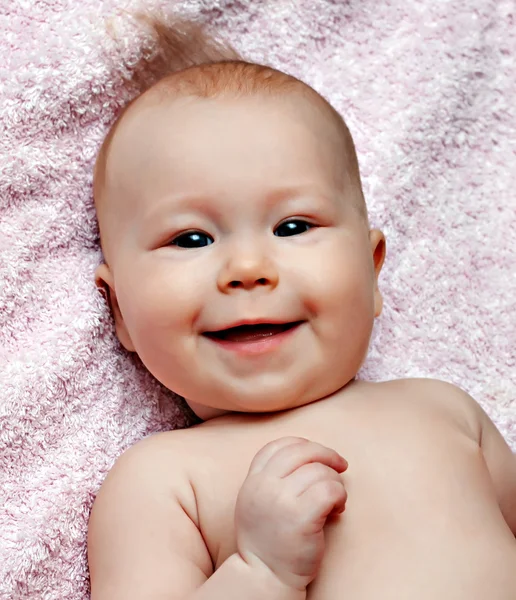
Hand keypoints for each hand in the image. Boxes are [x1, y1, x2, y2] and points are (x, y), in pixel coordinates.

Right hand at [235, 437, 347, 591]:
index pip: (278, 446)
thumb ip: (271, 478)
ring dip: (335, 481)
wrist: (265, 577)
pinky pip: (330, 490)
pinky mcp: (301, 517)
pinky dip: (340, 495)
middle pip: (301, 451)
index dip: (302, 444)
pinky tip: (338, 509)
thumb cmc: (269, 540)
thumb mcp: (257, 502)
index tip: (317, 455)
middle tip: (340, 465)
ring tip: (335, 500)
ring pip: (320, 471)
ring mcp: (281, 501)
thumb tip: (308, 452)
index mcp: (252, 481)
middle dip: (326, 454)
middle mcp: (263, 487)